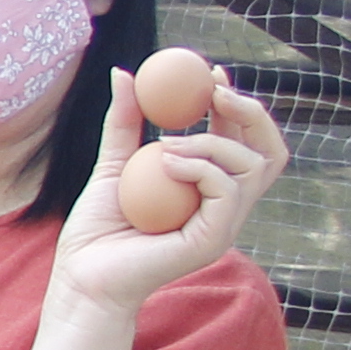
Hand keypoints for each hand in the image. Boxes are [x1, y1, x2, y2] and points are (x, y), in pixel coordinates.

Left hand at [53, 71, 286, 316]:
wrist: (81, 277)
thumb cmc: (96, 231)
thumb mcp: (113, 164)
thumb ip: (124, 121)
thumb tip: (124, 72)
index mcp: (211, 189)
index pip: (244, 140)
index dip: (237, 104)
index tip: (212, 74)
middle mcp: (226, 207)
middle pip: (269, 151)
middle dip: (249, 112)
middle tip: (215, 90)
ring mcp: (225, 224)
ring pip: (252, 165)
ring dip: (214, 141)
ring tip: (166, 144)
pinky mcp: (213, 239)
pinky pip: (227, 190)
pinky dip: (201, 167)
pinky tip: (166, 162)